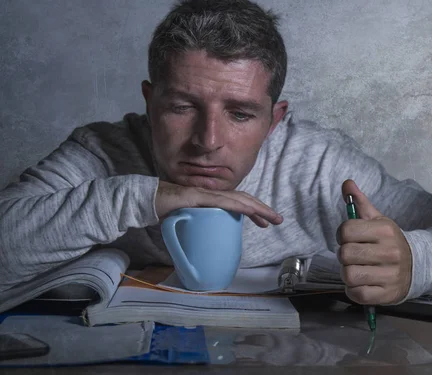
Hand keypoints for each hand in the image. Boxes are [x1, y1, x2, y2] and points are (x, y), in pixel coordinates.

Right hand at [155, 180, 282, 227]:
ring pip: (238, 199)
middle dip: (262, 209)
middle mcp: (211, 194)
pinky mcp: (198, 196)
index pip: (236, 203)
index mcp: (210, 199)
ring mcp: (205, 193)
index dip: (253, 210)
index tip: (265, 222)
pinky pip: (223, 201)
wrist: (144, 200)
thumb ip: (194, 228)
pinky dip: (238, 205)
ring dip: (257, 208)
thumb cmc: (162, 210)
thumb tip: (200, 246)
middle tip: (278, 220)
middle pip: (242, 200)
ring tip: (271, 218)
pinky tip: (251, 210)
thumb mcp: (184, 221)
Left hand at [336, 179, 412, 304]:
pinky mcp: (387, 294)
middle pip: (345, 254)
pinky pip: (357, 294)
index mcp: (384, 230)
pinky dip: (354, 290)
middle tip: (353, 256)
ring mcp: (389, 274)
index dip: (342, 235)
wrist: (418, 266)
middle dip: (344, 255)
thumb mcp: (378, 220)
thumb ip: (359, 202)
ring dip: (348, 274)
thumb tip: (346, 183)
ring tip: (357, 269)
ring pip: (349, 275)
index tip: (349, 238)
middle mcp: (389, 252)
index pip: (346, 230)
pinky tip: (362, 283)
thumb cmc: (389, 242)